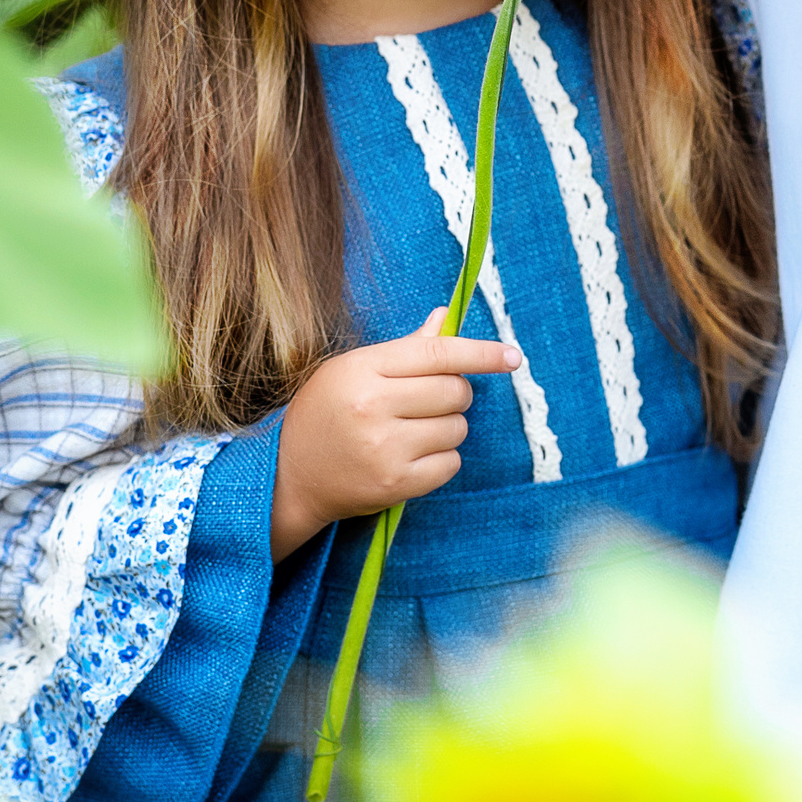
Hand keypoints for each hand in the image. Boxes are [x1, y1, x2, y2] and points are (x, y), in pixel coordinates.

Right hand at [270, 308, 521, 560]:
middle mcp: (374, 407)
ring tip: (414, 430)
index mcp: (363, 369)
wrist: (288, 476)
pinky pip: (451, 463)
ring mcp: (385, 449)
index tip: (512, 357)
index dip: (481, 353)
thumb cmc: (324, 414)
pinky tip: (413, 455)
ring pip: (458, 428)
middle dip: (454, 394)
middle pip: (455, 391)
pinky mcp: (396, 484)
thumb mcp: (352, 369)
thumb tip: (445, 317)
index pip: (438, 353)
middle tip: (428, 402)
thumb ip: (405, 349)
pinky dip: (442, 458)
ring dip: (448, 427)